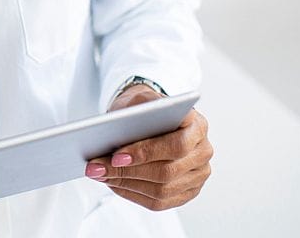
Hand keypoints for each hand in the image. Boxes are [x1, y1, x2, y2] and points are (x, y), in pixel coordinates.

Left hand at [84, 84, 212, 210]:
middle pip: (167, 171)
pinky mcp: (188, 191)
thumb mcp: (140, 99)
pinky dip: (132, 193)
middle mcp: (203, 151)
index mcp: (197, 125)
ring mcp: (198, 174)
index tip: (116, 156)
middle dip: (128, 172)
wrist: (153, 117)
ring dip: (126, 184)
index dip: (146, 153)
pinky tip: (113, 184)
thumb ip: (136, 108)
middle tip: (97, 168)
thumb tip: (116, 128)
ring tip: (99, 175)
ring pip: (162, 190)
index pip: (177, 145)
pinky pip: (160, 201)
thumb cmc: (145, 108)